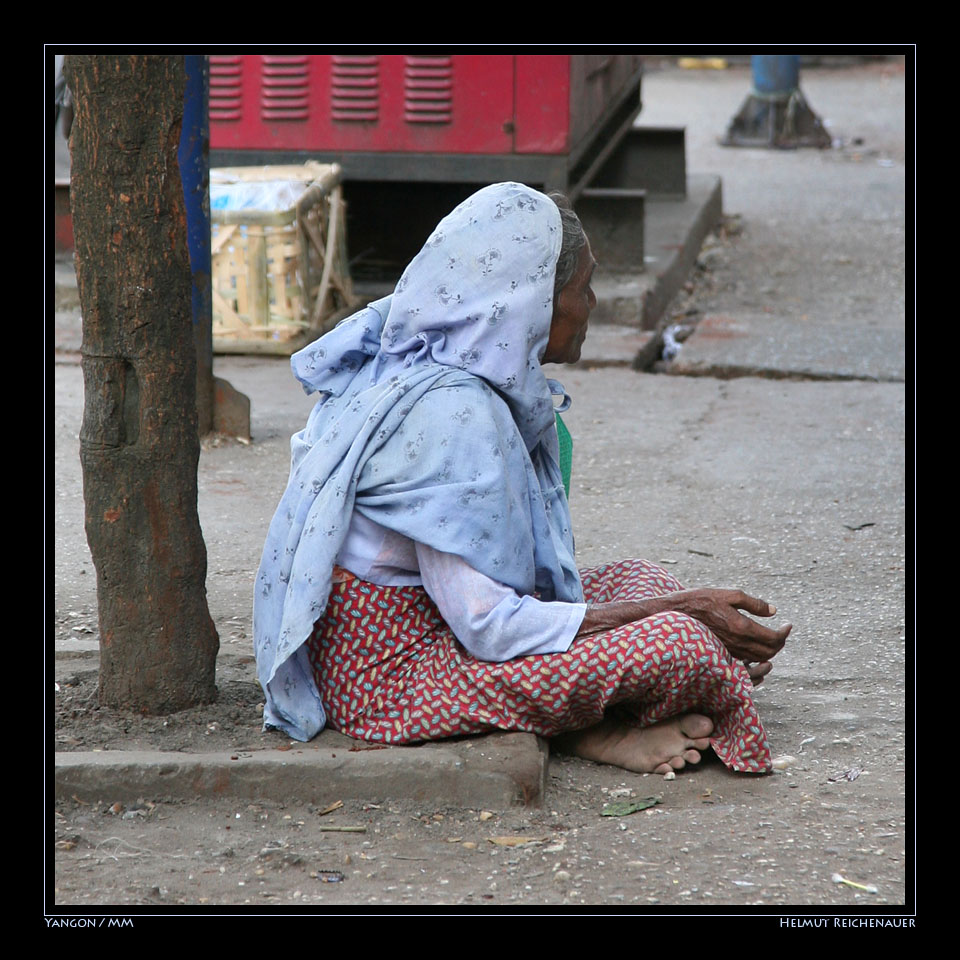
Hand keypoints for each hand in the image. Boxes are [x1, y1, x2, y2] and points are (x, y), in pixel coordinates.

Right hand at [664, 589, 790, 662]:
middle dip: (779, 642)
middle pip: (769, 652)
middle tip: (781, 631)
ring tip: (771, 637)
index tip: (788, 625)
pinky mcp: (721, 653)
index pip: (773, 638)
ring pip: (758, 659)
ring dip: (769, 650)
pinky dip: (756, 655)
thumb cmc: (700, 600)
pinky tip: (753, 643)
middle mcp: (737, 643)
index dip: (784, 633)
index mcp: (741, 627)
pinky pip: (746, 661)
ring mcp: (729, 651)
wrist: (673, 614)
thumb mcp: (728, 594)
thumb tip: (773, 611)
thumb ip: (753, 603)